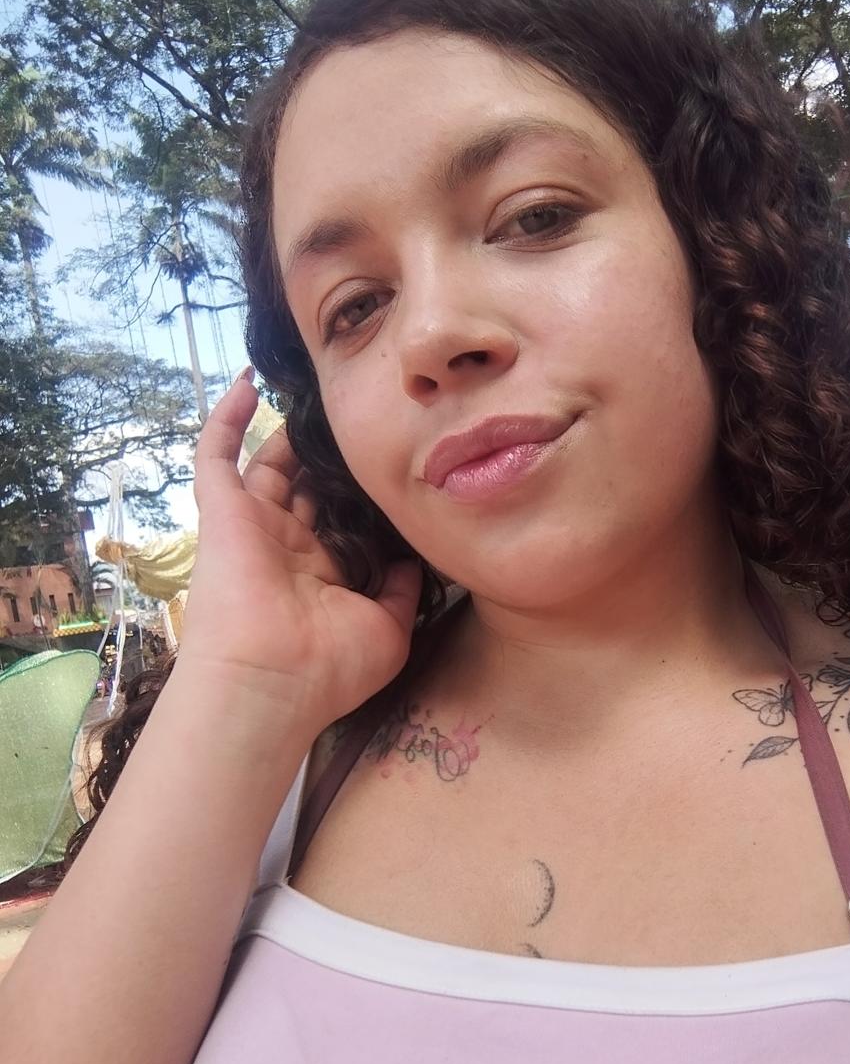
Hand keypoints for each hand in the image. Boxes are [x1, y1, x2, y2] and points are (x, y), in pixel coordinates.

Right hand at [176, 370, 420, 736]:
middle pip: (310, 486)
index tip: (392, 459)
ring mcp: (254, 527)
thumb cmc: (330, 668)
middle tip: (360, 417)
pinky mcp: (223, 512)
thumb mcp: (389, 628)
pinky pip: (216, 455)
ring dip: (292, 432)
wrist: (271, 682)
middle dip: (331, 456)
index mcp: (323, 574)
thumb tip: (419, 558)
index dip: (363, 492)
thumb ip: (405, 590)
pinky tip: (251, 381)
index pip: (344, 519)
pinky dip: (227, 417)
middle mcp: (288, 547)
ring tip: (320, 394)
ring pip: (271, 464)